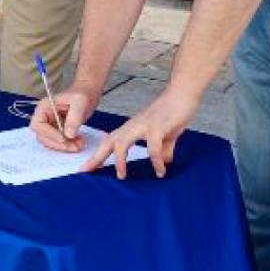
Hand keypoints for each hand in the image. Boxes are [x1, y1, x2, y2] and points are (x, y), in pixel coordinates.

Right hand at [31, 83, 98, 152]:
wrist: (88, 94)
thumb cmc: (82, 94)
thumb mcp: (80, 103)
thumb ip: (74, 118)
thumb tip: (69, 135)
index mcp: (44, 107)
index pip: (38, 125)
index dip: (49, 133)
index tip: (64, 139)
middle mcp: (44, 117)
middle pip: (42, 137)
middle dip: (58, 144)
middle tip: (75, 146)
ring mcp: (50, 126)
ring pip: (50, 142)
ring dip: (64, 147)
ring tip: (80, 144)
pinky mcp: (57, 131)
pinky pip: (58, 143)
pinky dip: (68, 146)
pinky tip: (79, 142)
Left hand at [84, 86, 201, 178]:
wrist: (183, 93)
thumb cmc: (173, 112)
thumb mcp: (166, 135)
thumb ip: (163, 148)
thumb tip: (164, 162)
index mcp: (132, 128)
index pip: (110, 142)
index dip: (97, 155)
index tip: (86, 168)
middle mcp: (133, 126)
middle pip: (109, 142)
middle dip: (97, 157)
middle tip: (86, 171)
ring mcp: (143, 125)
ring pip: (122, 143)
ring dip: (120, 160)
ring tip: (121, 176)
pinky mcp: (157, 127)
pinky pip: (152, 147)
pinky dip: (154, 160)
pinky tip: (160, 171)